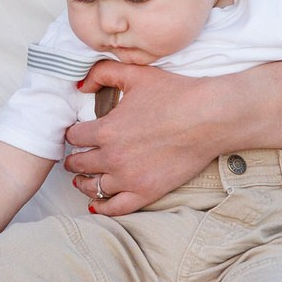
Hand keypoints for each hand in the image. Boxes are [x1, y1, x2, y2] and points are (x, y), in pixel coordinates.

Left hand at [61, 61, 219, 215]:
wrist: (210, 118)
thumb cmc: (176, 93)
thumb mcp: (136, 74)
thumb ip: (103, 73)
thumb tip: (81, 85)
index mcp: (106, 130)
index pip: (74, 137)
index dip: (71, 134)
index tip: (74, 135)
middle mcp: (112, 157)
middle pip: (79, 164)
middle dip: (74, 160)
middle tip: (73, 159)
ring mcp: (129, 178)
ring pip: (93, 187)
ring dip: (83, 183)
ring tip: (81, 180)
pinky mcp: (147, 192)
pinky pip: (115, 208)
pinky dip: (102, 208)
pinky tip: (96, 204)